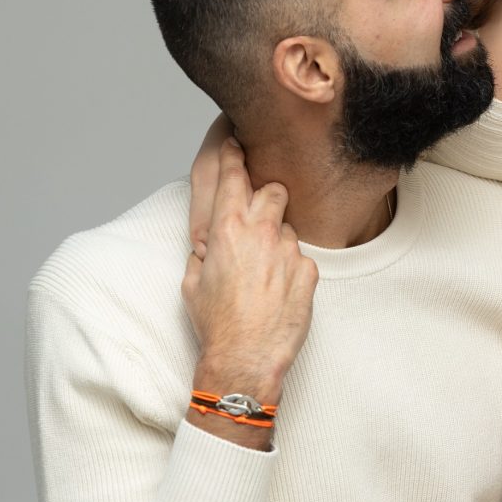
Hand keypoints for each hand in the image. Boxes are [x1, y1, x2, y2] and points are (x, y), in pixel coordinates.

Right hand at [182, 139, 317, 421]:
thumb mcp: (193, 282)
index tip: (237, 143)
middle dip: (268, 195)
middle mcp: (260, 232)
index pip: (233, 176)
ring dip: (278, 239)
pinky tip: (279, 291)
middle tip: (260, 214)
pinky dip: (291, 268)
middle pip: (274, 189)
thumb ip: (203, 250)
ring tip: (264, 271)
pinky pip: (300, 257)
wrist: (246, 358)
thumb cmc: (216, 323)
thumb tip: (208, 239)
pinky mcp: (309, 269)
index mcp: (227, 230)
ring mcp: (288, 250)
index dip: (234, 156)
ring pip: (288, 226)